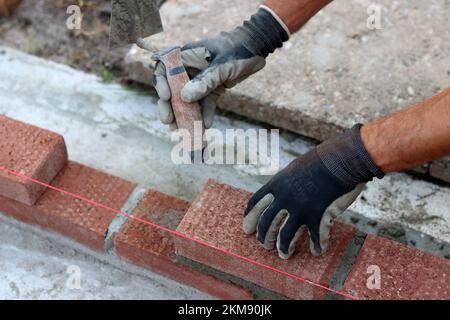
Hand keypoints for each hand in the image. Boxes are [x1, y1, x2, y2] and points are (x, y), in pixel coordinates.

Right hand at [153, 8, 288, 129]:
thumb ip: (205, 80)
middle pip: (173, 90)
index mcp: (185, 57)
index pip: (164, 70)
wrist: (256, 48)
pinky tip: (206, 127)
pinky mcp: (212, 89)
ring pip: (188, 101)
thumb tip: (184, 98)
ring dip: (186, 116)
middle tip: (169, 123)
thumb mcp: (221, 65)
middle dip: (170, 107)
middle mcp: (189, 70)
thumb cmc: (237, 49)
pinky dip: (205, 115)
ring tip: (184, 131)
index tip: (166, 97)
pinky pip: (205, 104)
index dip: (160, 84)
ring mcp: (200, 81)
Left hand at [243, 125, 384, 258]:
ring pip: (285, 236)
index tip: (247, 229)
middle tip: (264, 245)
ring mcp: (299, 208)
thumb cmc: (320, 161)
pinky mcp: (317, 216)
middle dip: (264, 237)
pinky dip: (316, 246)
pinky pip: (314, 237)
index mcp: (276, 184)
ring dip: (283, 248)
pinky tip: (317, 251)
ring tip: (284, 255)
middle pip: (266, 223)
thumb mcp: (295, 168)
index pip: (256, 203)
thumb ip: (286, 182)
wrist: (339, 160)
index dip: (249, 218)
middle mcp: (284, 198)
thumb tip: (281, 190)